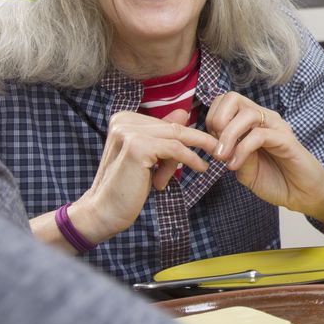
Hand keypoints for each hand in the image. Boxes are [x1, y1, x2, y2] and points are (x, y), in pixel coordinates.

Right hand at [73, 109, 216, 242]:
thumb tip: (184, 112)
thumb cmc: (127, 186)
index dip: (187, 135)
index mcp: (123, 119)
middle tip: (219, 148)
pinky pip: (176, 149)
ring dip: (192, 154)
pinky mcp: (138, 147)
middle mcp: (124, 121)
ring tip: (204, 166)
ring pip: (176, 137)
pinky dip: (191, 159)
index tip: (208, 142)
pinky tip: (201, 168)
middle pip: (172, 128)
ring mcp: (129, 132)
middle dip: (196, 141)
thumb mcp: (149, 157)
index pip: (165, 123)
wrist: (104, 212)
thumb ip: (163, 135)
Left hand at [206, 92, 323, 229]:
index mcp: (253, 122)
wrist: (303, 195)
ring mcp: (277, 127)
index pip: (226, 102)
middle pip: (233, 98)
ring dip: (228, 135)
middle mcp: (265, 119)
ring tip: (222, 157)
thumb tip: (217, 146)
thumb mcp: (244, 170)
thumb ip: (231, 155)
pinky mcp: (287, 140)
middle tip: (215, 146)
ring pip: (247, 114)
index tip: (211, 144)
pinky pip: (260, 135)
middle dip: (217, 120)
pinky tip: (236, 165)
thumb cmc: (276, 180)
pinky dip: (242, 149)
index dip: (212, 118)